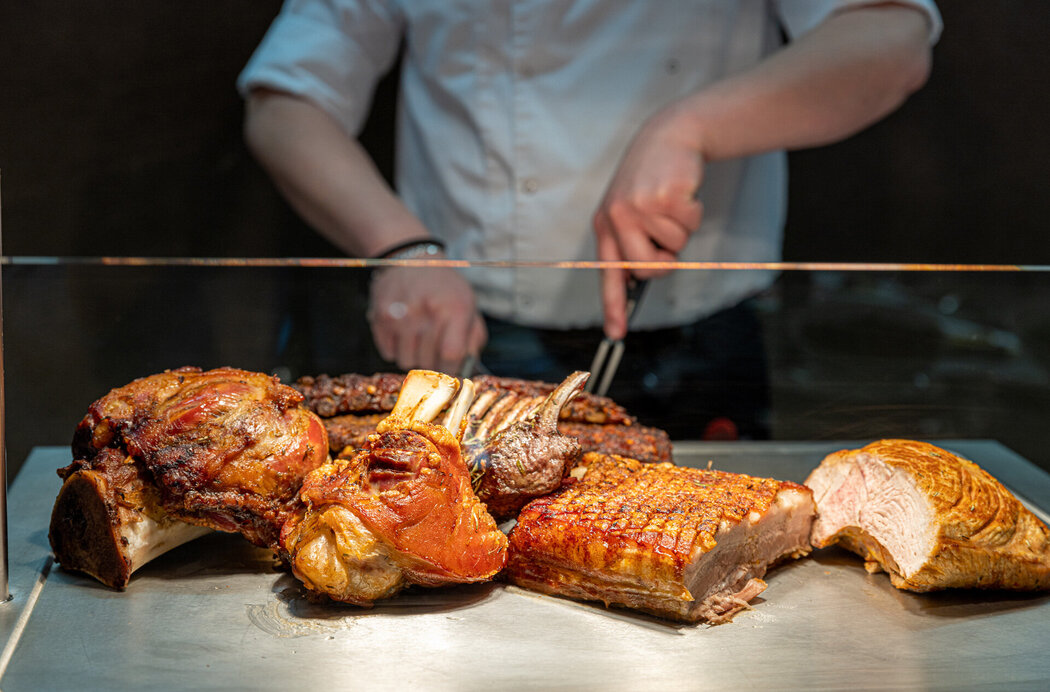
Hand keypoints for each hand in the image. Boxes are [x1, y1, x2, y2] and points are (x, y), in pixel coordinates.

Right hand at [368, 266, 486, 373]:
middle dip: (434, 364)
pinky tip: (404, 334)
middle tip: (435, 351)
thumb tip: (467, 371)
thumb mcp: (469, 306)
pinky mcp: (379, 318)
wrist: (410, 260)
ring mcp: (400, 315)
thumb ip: (473, 340)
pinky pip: (388, 353)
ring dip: (414, 357)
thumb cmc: (444, 288)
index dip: (453, 369)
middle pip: (428, 362)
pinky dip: (397, 350)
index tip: (452, 370)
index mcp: (454, 307)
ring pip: (406, 361)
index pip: (451, 354)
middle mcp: (425, 311)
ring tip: (419, 340)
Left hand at [593, 106, 704, 338]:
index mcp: (605, 225)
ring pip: (673, 247)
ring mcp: (639, 207)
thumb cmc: (651, 179)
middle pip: (646, 269)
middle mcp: (616, 218)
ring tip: (671, 203)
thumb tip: (641, 281)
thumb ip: (632, 242)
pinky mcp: (663, 196)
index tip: (616, 333)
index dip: (613, 305)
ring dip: (681, 230)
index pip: (607, 273)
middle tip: (668, 240)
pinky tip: (681, 193)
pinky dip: (693, 213)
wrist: (669, 136)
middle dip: (665, 262)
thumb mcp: (630, 208)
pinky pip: (688, 225)